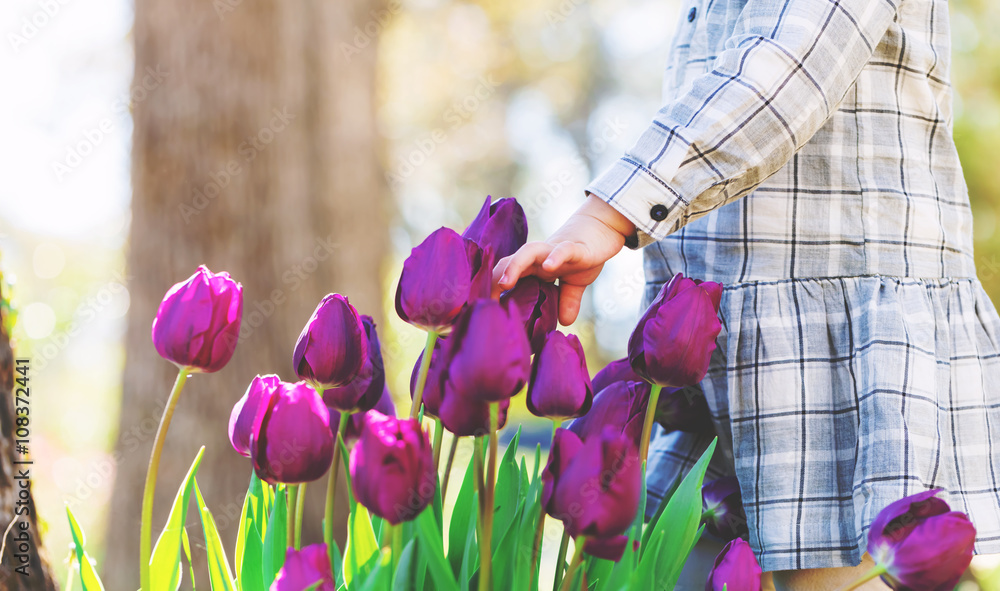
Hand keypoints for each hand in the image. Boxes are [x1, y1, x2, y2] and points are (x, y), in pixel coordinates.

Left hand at [493, 194, 636, 324]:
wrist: (603, 227)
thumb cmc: (583, 255)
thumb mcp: (575, 284)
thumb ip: (567, 301)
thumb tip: (566, 323)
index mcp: (536, 266)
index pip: (507, 274)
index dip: (493, 289)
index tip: (483, 309)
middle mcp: (540, 257)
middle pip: (510, 261)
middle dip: (494, 278)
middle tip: (483, 300)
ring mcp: (556, 250)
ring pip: (529, 252)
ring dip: (514, 266)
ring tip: (504, 283)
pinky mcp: (577, 248)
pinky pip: (563, 250)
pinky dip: (555, 257)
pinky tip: (549, 267)